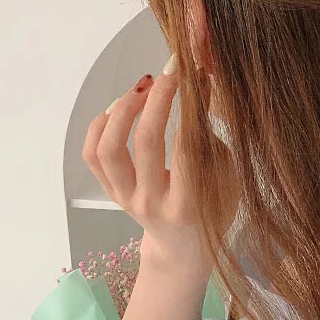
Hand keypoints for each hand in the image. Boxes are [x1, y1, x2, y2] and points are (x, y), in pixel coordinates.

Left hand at [81, 58, 237, 276]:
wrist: (182, 248)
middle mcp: (152, 201)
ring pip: (109, 149)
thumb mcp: (227, 178)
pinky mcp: (110, 192)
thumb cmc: (213, 210)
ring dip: (123, 110)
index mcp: (188, 203)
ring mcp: (125, 198)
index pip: (187, 147)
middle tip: (170, 72)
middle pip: (145, 142)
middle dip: (158, 99)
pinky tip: (119, 106)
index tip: (197, 75)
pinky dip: (101, 125)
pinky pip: (92, 156)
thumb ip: (211, 139)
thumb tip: (200, 86)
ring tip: (142, 87)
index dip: (192, 106)